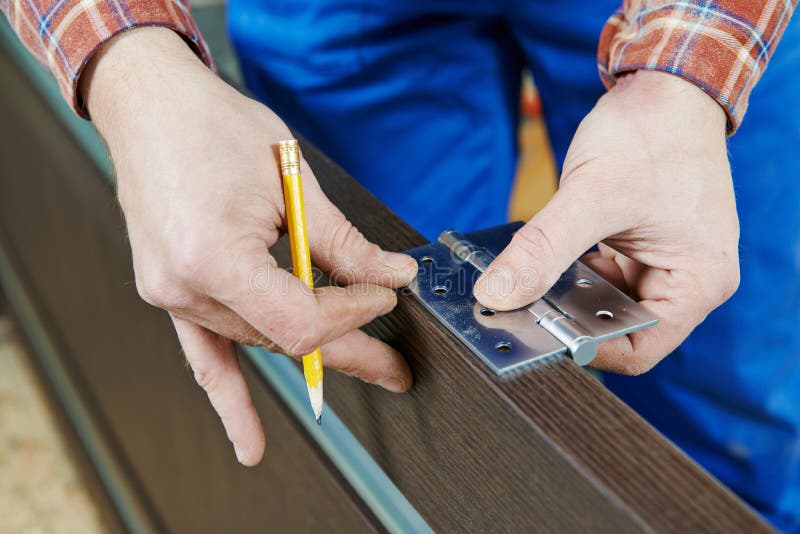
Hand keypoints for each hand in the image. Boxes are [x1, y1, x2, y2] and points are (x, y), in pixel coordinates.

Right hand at [81, 28, 417, 464]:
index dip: (354, 313)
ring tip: (364, 366)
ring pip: (258, 343)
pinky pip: (204, 356)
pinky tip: (248, 441)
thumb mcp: (292, 179)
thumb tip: (390, 276)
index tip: (386, 293)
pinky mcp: (170, 292)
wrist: (150, 104)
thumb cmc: (213, 126)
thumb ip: (342, 243)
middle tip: (396, 367)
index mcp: (214, 258)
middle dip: (348, 346)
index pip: (303, 320)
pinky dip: (229, 398)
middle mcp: (184, 287)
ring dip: (311, 352)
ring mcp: (171, 295)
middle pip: (283, 340)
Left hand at [474, 70, 739, 374]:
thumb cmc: (651, 134)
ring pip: (603, 301)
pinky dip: (571, 270)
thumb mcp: (592, 197)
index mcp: (698, 282)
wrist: (666, 86)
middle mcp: (686, 281)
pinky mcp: (641, 246)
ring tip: (527, 278)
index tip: (534, 333)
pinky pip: (600, 274)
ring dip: (566, 293)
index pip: (638, 350)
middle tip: (518, 307)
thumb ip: (542, 250)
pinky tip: (541, 258)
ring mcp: (663, 263)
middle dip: (569, 317)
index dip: (584, 349)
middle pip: (618, 328)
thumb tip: (496, 295)